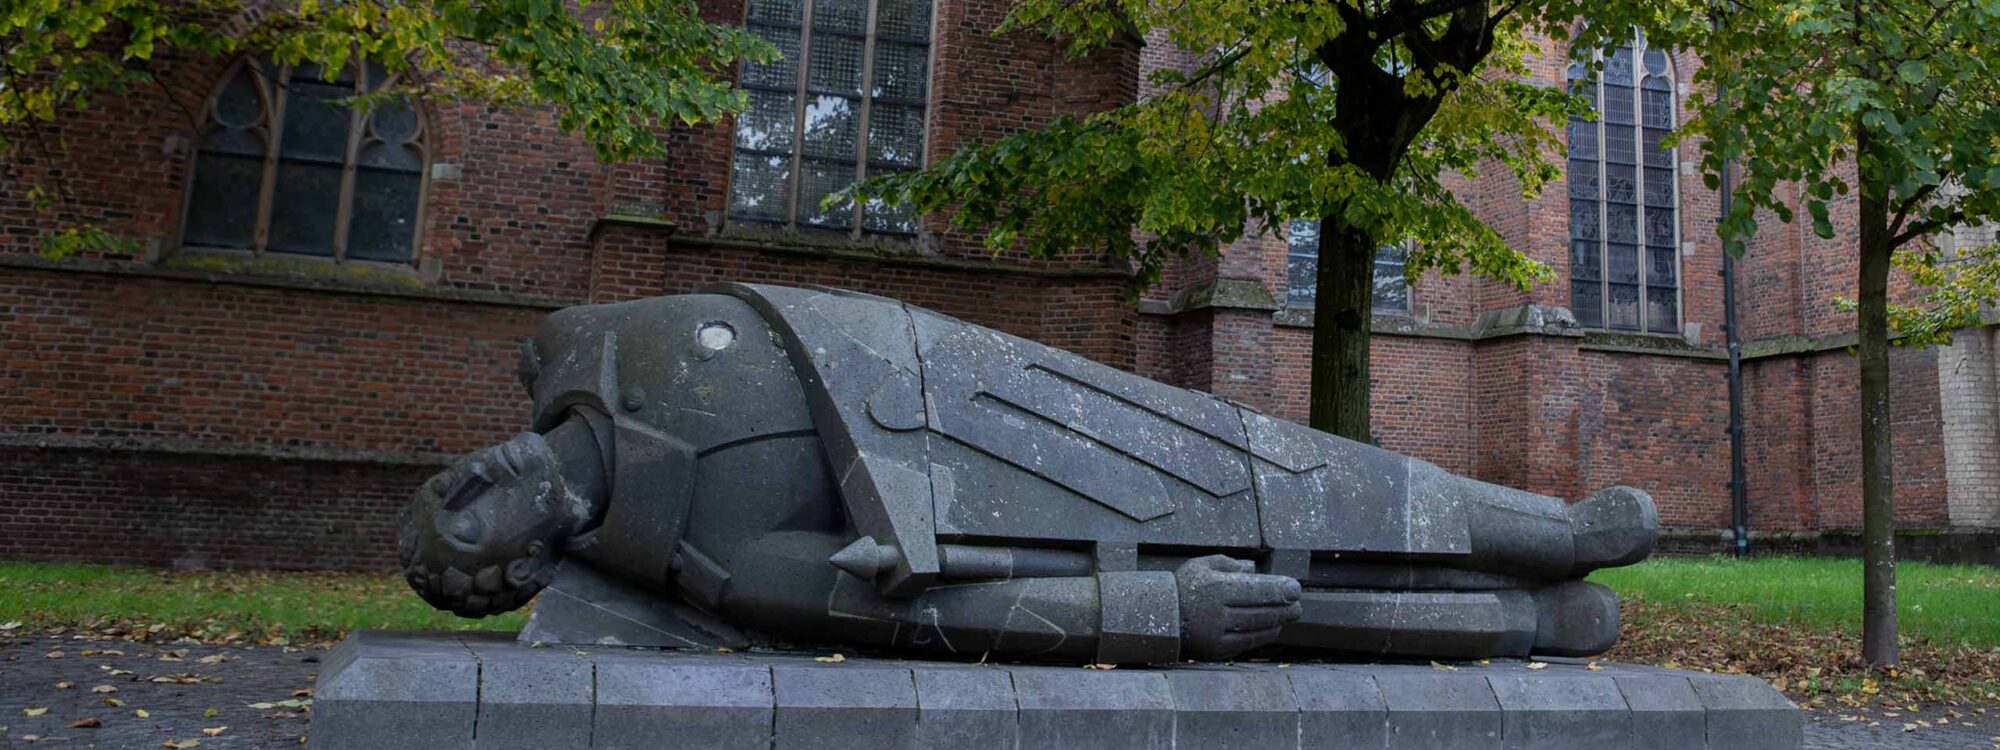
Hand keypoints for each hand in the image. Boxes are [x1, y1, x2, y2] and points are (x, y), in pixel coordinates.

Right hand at [1175, 555, 1302, 660]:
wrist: (1158, 617)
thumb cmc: (1184, 586)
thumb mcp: (1202, 565)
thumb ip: (1229, 564)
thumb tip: (1254, 569)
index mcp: (1215, 588)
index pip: (1256, 589)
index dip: (1279, 589)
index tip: (1295, 588)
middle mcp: (1217, 614)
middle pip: (1260, 612)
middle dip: (1285, 609)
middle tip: (1299, 605)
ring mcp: (1216, 635)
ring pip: (1256, 630)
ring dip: (1277, 623)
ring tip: (1289, 615)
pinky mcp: (1215, 650)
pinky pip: (1246, 644)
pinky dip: (1262, 636)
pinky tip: (1272, 628)